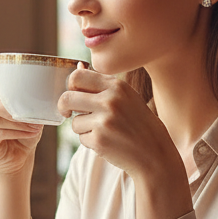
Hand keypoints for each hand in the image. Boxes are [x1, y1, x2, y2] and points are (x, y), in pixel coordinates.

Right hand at [0, 72, 42, 176]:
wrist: (19, 155)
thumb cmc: (23, 130)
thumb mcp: (27, 114)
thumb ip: (27, 103)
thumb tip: (39, 98)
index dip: (1, 81)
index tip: (20, 87)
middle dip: (9, 109)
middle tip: (28, 114)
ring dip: (16, 124)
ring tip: (34, 127)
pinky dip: (15, 133)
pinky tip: (28, 134)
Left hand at [59, 65, 177, 177]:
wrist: (154, 152)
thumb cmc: (138, 123)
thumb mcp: (126, 97)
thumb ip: (101, 84)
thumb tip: (78, 66)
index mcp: (117, 86)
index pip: (78, 76)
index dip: (70, 86)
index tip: (73, 95)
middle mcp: (110, 100)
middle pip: (67, 98)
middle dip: (64, 107)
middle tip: (67, 113)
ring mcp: (104, 120)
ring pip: (74, 121)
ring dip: (83, 128)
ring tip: (104, 131)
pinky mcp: (99, 139)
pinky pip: (81, 138)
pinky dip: (90, 141)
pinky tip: (107, 141)